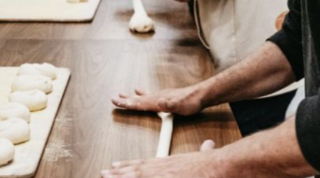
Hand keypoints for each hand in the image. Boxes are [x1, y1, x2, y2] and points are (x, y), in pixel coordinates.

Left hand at [101, 140, 217, 177]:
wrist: (215, 166)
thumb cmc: (210, 164)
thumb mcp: (204, 154)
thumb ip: (204, 150)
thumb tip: (208, 145)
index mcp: (169, 161)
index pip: (145, 162)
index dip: (130, 164)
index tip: (117, 164)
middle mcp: (162, 167)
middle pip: (136, 169)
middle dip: (118, 171)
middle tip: (104, 172)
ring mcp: (161, 175)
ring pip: (135, 176)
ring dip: (119, 176)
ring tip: (104, 175)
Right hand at [111, 86, 204, 115]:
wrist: (201, 95)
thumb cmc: (191, 102)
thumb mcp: (180, 105)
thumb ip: (168, 104)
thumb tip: (158, 102)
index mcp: (158, 101)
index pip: (139, 103)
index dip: (127, 103)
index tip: (116, 101)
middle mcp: (158, 97)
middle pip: (138, 99)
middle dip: (125, 99)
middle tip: (113, 98)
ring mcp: (162, 95)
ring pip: (143, 96)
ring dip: (132, 96)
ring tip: (122, 93)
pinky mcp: (166, 96)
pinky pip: (150, 95)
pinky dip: (142, 94)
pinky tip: (141, 92)